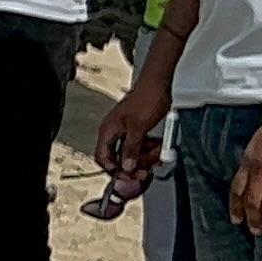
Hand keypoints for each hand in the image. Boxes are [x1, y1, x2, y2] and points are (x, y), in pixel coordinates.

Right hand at [95, 72, 170, 186]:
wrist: (159, 84)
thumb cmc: (146, 98)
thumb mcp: (138, 127)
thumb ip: (130, 148)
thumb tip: (126, 166)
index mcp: (108, 131)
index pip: (103, 158)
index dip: (114, 170)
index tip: (128, 176)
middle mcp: (115, 133)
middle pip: (119, 159)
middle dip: (135, 164)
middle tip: (147, 168)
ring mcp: (127, 133)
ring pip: (133, 154)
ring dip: (146, 157)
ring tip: (157, 152)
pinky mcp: (138, 132)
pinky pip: (142, 147)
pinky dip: (151, 150)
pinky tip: (159, 147)